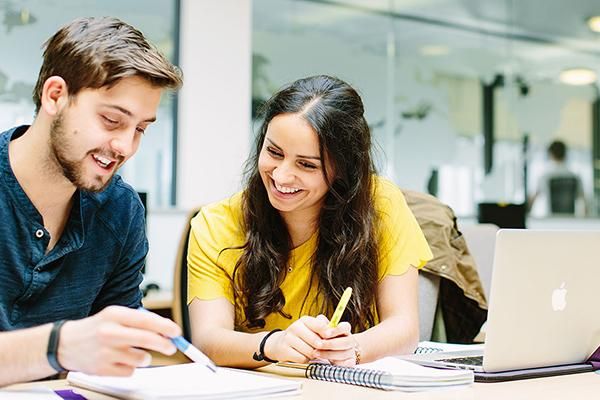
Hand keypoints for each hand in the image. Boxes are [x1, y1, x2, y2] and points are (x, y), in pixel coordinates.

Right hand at [58, 305, 180, 375]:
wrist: (65, 344)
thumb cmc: (97, 328)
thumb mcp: (115, 316)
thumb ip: (139, 321)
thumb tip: (166, 330)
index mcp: (114, 314)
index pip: (146, 320)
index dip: (165, 327)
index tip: (176, 332)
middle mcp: (109, 332)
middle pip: (146, 340)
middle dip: (164, 344)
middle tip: (171, 347)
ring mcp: (105, 352)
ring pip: (141, 358)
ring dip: (143, 357)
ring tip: (130, 351)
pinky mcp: (102, 369)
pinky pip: (130, 371)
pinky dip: (129, 367)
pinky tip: (118, 360)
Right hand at [264, 315, 354, 364]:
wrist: (280, 343)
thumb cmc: (301, 336)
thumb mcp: (311, 328)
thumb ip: (324, 327)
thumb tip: (336, 329)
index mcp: (305, 320)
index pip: (320, 325)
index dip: (328, 333)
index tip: (331, 338)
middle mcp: (296, 327)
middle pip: (316, 341)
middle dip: (322, 348)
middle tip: (323, 350)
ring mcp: (289, 339)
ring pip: (310, 351)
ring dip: (314, 355)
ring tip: (312, 352)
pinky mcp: (285, 350)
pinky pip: (302, 358)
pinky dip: (305, 360)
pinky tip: (304, 356)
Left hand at [315, 319, 356, 366]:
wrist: (337, 350)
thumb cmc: (328, 337)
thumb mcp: (324, 327)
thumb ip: (321, 323)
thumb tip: (318, 320)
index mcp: (345, 329)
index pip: (345, 327)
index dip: (336, 330)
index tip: (325, 334)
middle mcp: (350, 340)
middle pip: (345, 342)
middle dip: (330, 344)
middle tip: (318, 345)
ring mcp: (351, 352)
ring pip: (343, 354)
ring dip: (328, 354)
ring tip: (316, 353)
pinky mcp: (350, 363)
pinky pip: (344, 364)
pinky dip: (334, 363)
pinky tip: (325, 361)